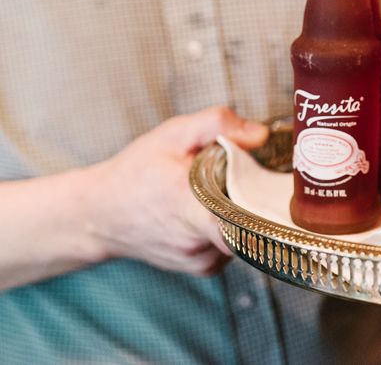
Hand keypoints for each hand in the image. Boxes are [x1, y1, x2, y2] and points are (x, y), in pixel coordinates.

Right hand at [90, 106, 267, 275]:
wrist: (99, 215)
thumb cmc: (135, 171)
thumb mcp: (172, 134)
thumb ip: (217, 125)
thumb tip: (260, 135)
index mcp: (190, 206)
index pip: (242, 220)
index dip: (263, 202)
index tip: (268, 182)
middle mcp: (197, 241)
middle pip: (253, 221)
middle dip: (256, 196)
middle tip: (243, 175)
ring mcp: (201, 259)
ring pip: (245, 232)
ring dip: (241, 210)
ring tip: (217, 192)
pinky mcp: (204, 268)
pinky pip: (234, 244)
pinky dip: (230, 225)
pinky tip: (210, 210)